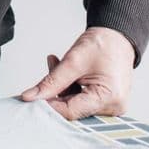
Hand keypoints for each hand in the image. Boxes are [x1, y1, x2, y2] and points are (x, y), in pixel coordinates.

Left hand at [18, 27, 134, 119]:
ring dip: (62, 86)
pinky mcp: (106, 102)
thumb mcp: (73, 61)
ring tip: (57, 62)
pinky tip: (66, 70)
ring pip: (74, 104)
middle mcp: (113, 107)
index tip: (32, 96)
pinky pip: (81, 100)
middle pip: (72, 108)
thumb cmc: (103, 44)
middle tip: (50, 66)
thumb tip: (30, 96)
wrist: (118, 37)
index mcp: (109, 98)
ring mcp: (111, 106)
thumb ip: (51, 81)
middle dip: (56, 90)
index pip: (70, 111)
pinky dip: (70, 87)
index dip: (48, 104)